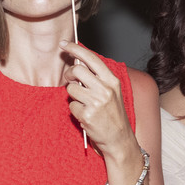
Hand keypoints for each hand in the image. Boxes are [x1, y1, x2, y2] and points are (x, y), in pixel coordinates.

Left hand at [60, 40, 133, 158]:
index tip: (64, 44)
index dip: (76, 49)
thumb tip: (77, 63)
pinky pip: (71, 106)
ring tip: (83, 103)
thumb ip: (97, 78)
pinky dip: (75, 110)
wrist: (119, 139)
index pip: (92, 58)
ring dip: (73, 96)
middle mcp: (105, 89)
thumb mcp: (112, 92)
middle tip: (70, 80)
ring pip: (71, 89)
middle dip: (69, 74)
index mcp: (112, 81)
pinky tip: (85, 115)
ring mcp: (96, 102)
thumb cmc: (113, 115)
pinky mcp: (87, 115)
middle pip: (77, 70)